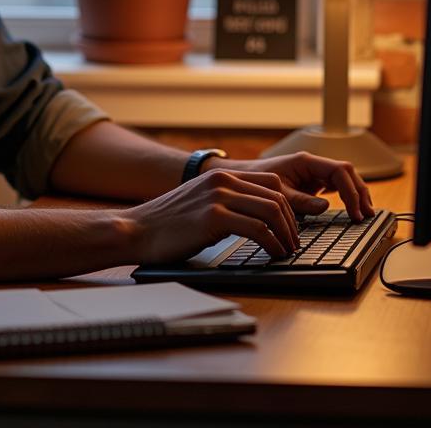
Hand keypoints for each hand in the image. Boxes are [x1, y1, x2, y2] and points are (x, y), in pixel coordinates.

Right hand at [125, 168, 299, 264]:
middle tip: (293, 243)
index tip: (290, 226)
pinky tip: (274, 254)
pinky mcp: (213, 217)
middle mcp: (221, 180)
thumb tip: (255, 218)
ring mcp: (217, 196)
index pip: (270, 182)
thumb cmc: (166, 224)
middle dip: (291, 222)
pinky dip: (273, 244)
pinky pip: (257, 229)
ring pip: (271, 210)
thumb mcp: (200, 202)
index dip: (287, 205)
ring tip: (287, 250)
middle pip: (276, 195)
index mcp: (219, 175)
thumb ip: (224, 201)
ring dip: (286, 234)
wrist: (137, 229)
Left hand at [220, 152, 374, 221]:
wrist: (244, 177)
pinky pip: (335, 185)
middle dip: (359, 192)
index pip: (339, 170)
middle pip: (347, 173)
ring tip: (364, 213)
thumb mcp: (278, 193)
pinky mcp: (312, 182)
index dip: (351, 191)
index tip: (355, 211)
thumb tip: (325, 206)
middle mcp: (312, 164)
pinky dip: (346, 196)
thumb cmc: (257, 180)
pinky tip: (352, 209)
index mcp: (306, 161)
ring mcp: (313, 172)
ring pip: (344, 178)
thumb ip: (301, 200)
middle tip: (366, 214)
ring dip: (355, 194)